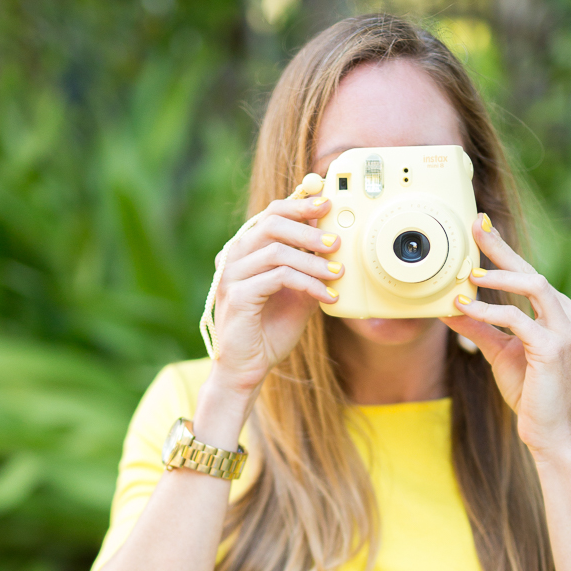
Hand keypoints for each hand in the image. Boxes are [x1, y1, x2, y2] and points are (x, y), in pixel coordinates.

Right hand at [210, 193, 343, 394]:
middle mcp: (234, 257)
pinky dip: (308, 284)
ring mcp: (232, 275)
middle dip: (309, 228)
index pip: (270, 214)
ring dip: (313, 261)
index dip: (299, 205)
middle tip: (337, 241)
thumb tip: (334, 244)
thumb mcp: (297, 294)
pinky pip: (279, 277)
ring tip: (338, 272)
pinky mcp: (238, 296)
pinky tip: (327, 296)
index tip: (327, 202)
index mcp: (246, 251)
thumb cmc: (269, 331)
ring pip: (277, 250)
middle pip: (271, 223)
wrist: (248, 368)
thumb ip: (308, 268)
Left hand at [442, 216, 570, 462]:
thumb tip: (449, 306)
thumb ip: (478, 327)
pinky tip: (468, 309)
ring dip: (498, 278)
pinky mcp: (553, 348)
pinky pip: (519, 320)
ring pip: (533, 286)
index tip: (480, 227)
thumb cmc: (529, 390)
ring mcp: (564, 329)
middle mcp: (566, 314)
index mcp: (557, 311)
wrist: (548, 429)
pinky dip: (491, 312)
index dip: (503, 249)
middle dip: (501, 248)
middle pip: (531, 270)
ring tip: (469, 275)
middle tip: (474, 228)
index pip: (528, 273)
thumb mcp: (498, 351)